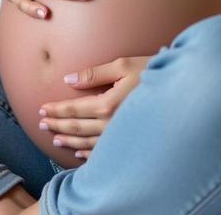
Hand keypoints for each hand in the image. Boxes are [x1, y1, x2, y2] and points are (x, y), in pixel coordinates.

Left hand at [37, 54, 152, 159]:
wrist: (179, 90)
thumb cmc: (151, 72)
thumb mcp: (121, 65)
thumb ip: (93, 74)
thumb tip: (68, 79)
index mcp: (107, 104)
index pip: (74, 109)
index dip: (56, 110)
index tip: (42, 109)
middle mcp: (111, 124)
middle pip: (76, 127)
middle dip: (57, 125)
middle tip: (42, 124)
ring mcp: (119, 136)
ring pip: (87, 142)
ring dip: (69, 140)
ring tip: (55, 138)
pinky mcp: (128, 141)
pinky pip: (104, 153)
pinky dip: (88, 154)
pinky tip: (80, 153)